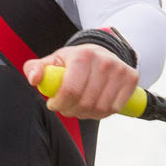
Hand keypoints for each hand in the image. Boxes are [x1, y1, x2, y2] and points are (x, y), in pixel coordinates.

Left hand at [22, 43, 139, 119]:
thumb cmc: (74, 61)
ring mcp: (120, 70)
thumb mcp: (54, 62)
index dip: (59, 104)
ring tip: (79, 105)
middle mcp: (104, 61)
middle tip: (66, 106)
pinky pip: (114, 109)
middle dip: (71, 110)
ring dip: (86, 114)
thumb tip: (33, 79)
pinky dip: (102, 113)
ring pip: (100, 109)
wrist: (102, 52)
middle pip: (85, 103)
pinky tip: (95, 104)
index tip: (54, 104)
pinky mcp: (131, 78)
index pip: (70, 90)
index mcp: (82, 55)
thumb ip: (36, 68)